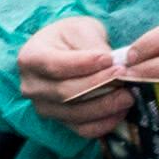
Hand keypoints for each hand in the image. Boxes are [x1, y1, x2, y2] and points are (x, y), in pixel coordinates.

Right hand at [14, 8, 132, 131]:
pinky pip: (83, 129)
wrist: (63, 51)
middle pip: (65, 93)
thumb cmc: (70, 37)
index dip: (84, 64)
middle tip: (126, 78)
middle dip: (99, 86)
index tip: (110, 59)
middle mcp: (31, 87)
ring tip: (128, 95)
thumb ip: (93, 45)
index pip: (55, 65)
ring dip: (106, 106)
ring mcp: (44, 107)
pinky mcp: (60, 122)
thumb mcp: (80, 29)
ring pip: (75, 114)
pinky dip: (104, 123)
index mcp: (30, 58)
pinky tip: (121, 111)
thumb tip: (112, 64)